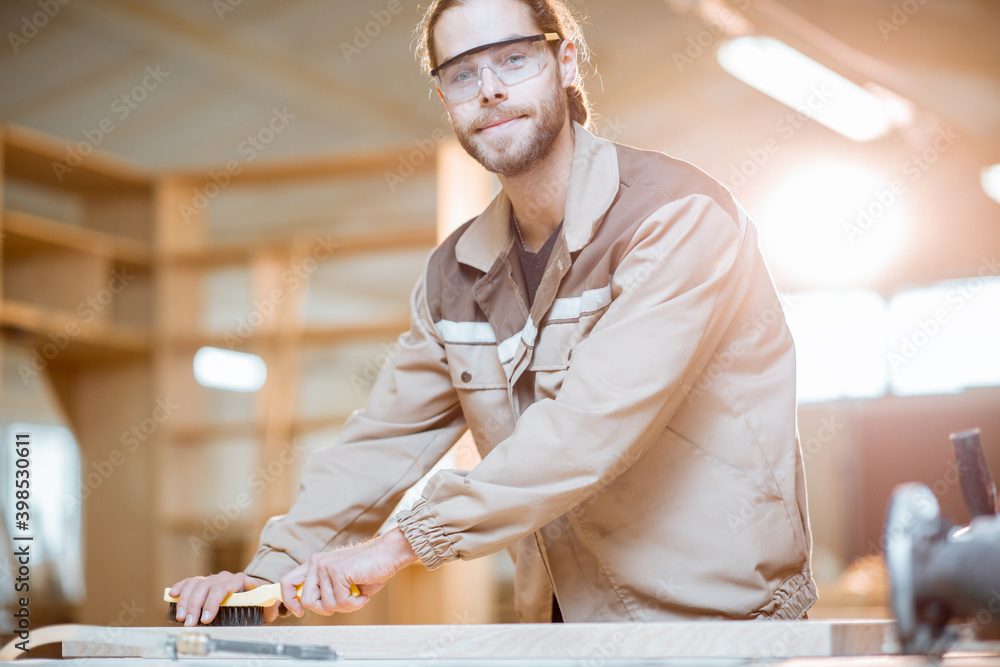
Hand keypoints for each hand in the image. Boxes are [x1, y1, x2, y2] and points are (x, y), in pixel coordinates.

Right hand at [168, 571, 278, 625]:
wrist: (259, 594)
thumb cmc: (262, 602)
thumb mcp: (267, 605)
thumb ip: (266, 602)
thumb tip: (259, 597)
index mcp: (241, 580)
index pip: (224, 588)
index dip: (213, 602)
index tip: (207, 617)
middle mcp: (226, 577)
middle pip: (207, 587)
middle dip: (196, 606)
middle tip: (191, 623)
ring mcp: (214, 579)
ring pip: (196, 584)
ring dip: (186, 601)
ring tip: (181, 618)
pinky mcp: (205, 582)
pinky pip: (191, 581)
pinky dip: (181, 587)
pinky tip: (172, 594)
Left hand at [281, 527, 417, 616]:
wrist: (388, 554)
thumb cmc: (368, 569)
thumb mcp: (340, 581)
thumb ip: (324, 591)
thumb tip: (308, 607)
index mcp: (315, 564)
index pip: (287, 582)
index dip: (289, 601)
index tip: (300, 612)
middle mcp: (316, 563)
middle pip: (307, 601)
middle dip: (327, 608)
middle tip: (344, 601)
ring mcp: (325, 566)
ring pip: (327, 605)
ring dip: (346, 606)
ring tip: (357, 594)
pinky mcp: (337, 571)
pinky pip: (341, 601)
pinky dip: (355, 603)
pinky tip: (363, 594)